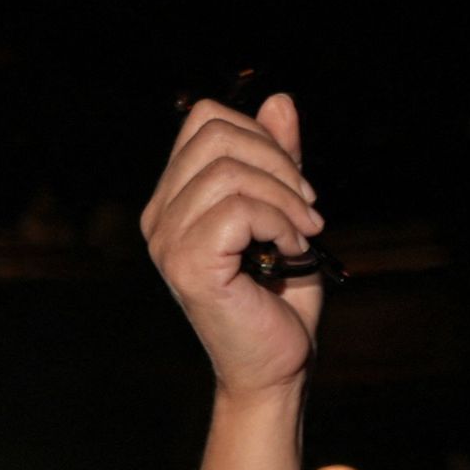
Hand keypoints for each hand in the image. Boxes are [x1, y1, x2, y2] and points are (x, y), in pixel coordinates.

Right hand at [143, 94, 325, 400]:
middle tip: (310, 207)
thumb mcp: (287, 214)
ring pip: (228, 170)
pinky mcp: (187, 264)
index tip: (298, 184)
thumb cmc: (281, 299)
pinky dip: (279, 220)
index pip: (205, 120)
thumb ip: (279, 160)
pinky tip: (294, 248)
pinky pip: (237, 209)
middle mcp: (160, 216)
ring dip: (285, 197)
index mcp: (175, 198)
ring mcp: (167, 240)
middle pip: (215, 133)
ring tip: (308, 232)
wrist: (276, 369)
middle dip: (277, 160)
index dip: (261, 136)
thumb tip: (279, 100)